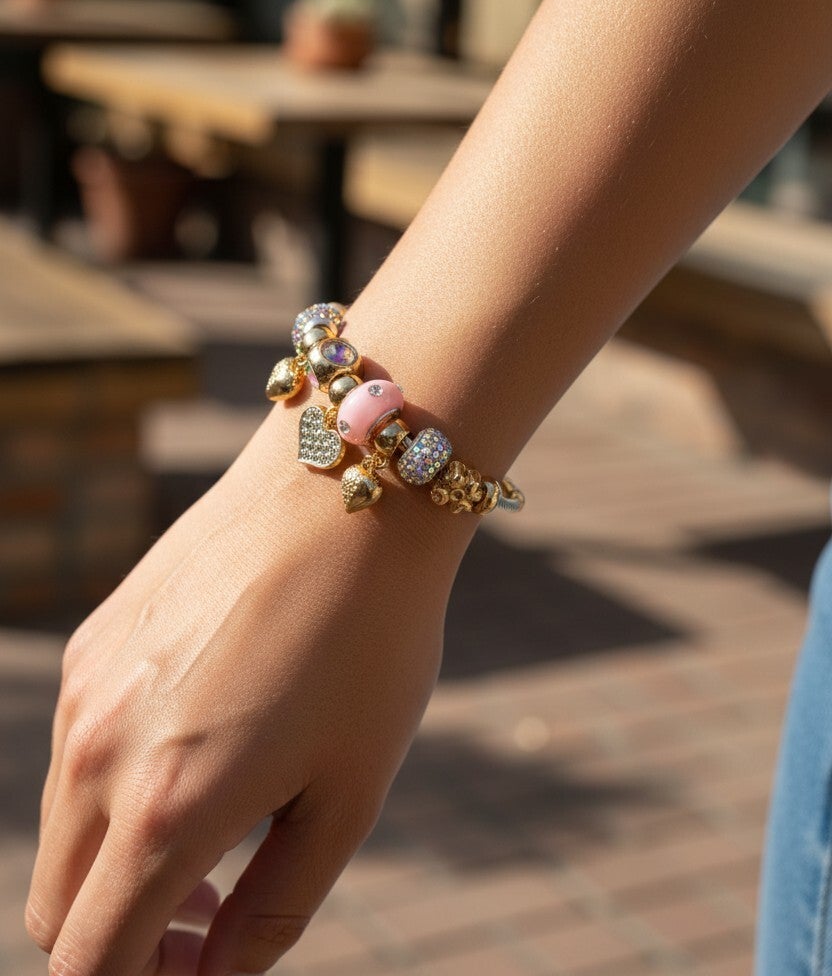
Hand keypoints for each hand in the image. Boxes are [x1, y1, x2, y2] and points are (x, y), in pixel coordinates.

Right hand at [26, 402, 473, 975]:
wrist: (344, 490)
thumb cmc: (371, 642)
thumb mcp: (348, 791)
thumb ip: (277, 907)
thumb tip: (220, 974)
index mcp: (165, 808)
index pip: (90, 964)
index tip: (205, 969)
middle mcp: (98, 752)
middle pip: (57, 911)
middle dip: (123, 942)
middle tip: (214, 918)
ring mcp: (83, 690)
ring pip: (63, 832)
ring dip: (119, 866)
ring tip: (216, 836)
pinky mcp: (91, 642)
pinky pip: (78, 749)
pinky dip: (114, 789)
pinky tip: (200, 746)